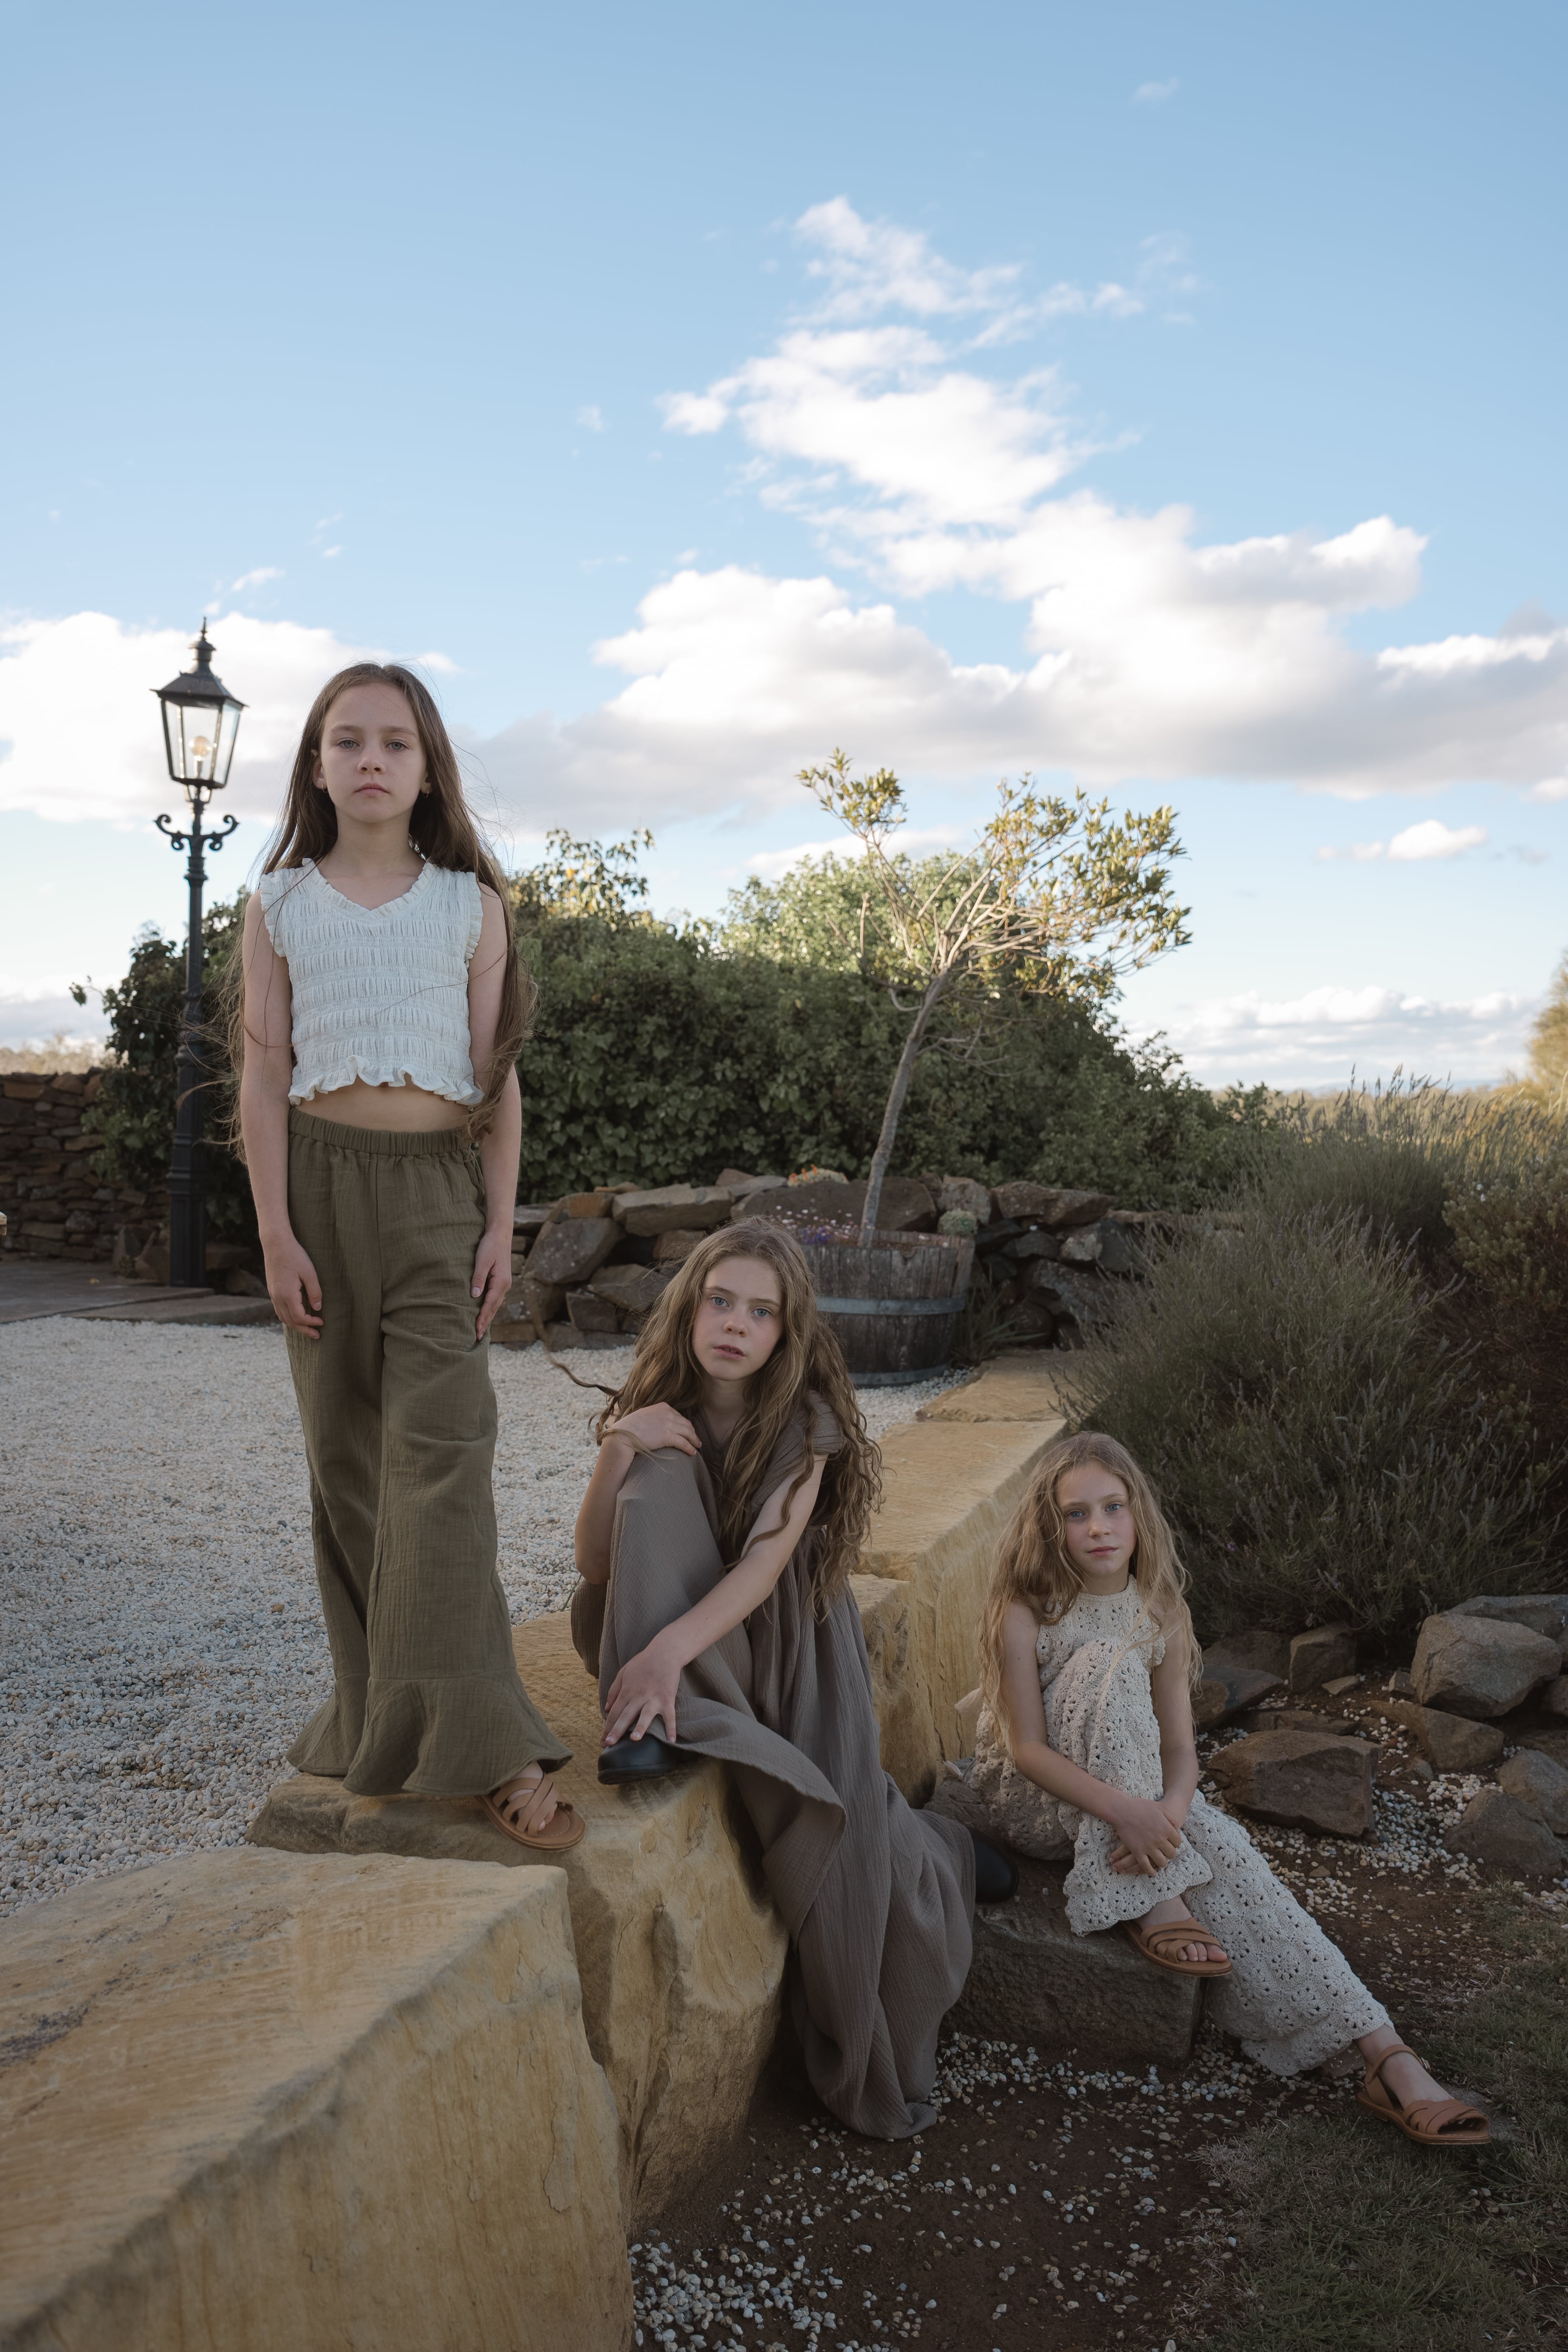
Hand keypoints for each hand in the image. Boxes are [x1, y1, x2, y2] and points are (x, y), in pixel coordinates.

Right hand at [264, 1233, 323, 1336]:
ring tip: (307, 1329)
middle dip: (303, 1330)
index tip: (322, 1322)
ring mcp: (272, 1294)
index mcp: (286, 1294)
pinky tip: (296, 1316)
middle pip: (290, 1322)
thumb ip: (315, 1292)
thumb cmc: (294, 1255)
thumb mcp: (309, 1273)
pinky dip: (288, 1316)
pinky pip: (279, 1309)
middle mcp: (277, 1297)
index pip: (299, 1317)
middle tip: (316, 1335)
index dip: (311, 1323)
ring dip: (295, 1325)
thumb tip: (318, 1308)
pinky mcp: (271, 1290)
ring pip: (282, 1317)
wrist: (275, 1243)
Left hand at [470, 1222, 512, 1339]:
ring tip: (481, 1330)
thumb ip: (478, 1279)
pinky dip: (490, 1309)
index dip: (482, 1318)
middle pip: (494, 1308)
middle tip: (477, 1337)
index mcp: (501, 1282)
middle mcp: (505, 1286)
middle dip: (486, 1322)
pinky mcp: (501, 1281)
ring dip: (488, 1317)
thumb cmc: (490, 1246)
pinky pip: (495, 1299)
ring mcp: (504, 1284)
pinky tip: (486, 1313)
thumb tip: (474, 1297)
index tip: (477, 1330)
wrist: (501, 1234)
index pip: (489, 1304)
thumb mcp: (482, 1261)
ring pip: (495, 1305)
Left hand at [603, 1630, 685, 1746]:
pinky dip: (671, 1727)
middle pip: (625, 1716)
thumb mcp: (623, 1672)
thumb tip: (606, 1708)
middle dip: (616, 1731)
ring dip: (640, 1727)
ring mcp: (654, 1698)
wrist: (664, 1652)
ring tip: (634, 1740)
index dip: (607, 1727)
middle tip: (608, 1744)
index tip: (603, 1742)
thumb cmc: (643, 1662)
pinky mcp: (668, 1698)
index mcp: (626, 1692)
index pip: (614, 1713)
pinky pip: (670, 1715)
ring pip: (645, 1715)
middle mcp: (638, 1696)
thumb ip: (613, 1690)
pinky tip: (671, 1740)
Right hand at [607, 1403, 700, 1455]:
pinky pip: (684, 1443)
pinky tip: (693, 1453)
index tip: (687, 1431)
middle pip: (686, 1424)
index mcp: (663, 1406)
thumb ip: (655, 1416)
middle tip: (696, 1440)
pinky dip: (690, 1448)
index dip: (684, 1425)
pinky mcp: (668, 1436)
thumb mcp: (645, 1415)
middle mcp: (668, 1413)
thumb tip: (659, 1424)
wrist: (624, 1434)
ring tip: (697, 1446)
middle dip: (692, 1432)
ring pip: (688, 1433)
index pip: (679, 1416)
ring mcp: (669, 1424)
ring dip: (694, 1440)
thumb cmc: (630, 1426)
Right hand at [1106, 1797, 1183, 1875]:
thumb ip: (1171, 1817)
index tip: (1172, 1843)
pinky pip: (1146, 1866)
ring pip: (1161, 1862)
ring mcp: (1148, 1847)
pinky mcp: (1137, 1851)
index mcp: (1166, 1828)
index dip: (1175, 1843)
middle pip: (1171, 1853)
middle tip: (1166, 1852)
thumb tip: (1177, 1827)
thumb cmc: (1141, 1807)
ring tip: (1160, 1861)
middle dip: (1170, 1853)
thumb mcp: (1160, 1808)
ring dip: (1162, 1863)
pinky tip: (1152, 1872)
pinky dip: (1150, 1871)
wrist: (1122, 1810)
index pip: (1178, 1842)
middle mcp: (1159, 1839)